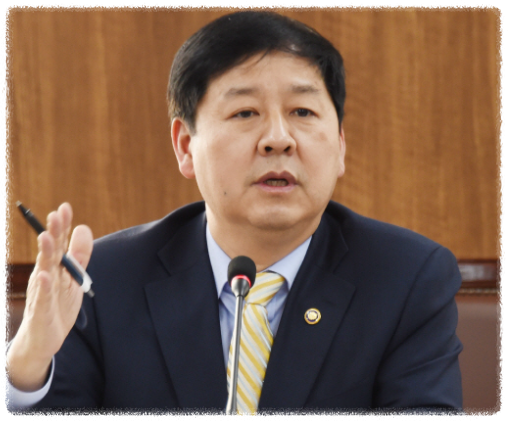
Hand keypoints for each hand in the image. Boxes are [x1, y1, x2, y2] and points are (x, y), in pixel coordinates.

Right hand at [6, 203, 93, 390]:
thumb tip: (83, 227)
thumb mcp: (73, 277)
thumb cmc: (57, 305)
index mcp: (54, 267)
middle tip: (55, 215)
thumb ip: (79, 254)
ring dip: (44, 253)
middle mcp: (45, 276)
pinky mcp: (41, 312)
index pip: (58, 243)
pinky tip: (44, 275)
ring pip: (43, 270)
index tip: (65, 207)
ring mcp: (42, 293)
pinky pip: (42, 298)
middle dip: (53, 233)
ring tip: (45, 236)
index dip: (61, 226)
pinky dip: (42, 286)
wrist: (42, 340)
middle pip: (50, 252)